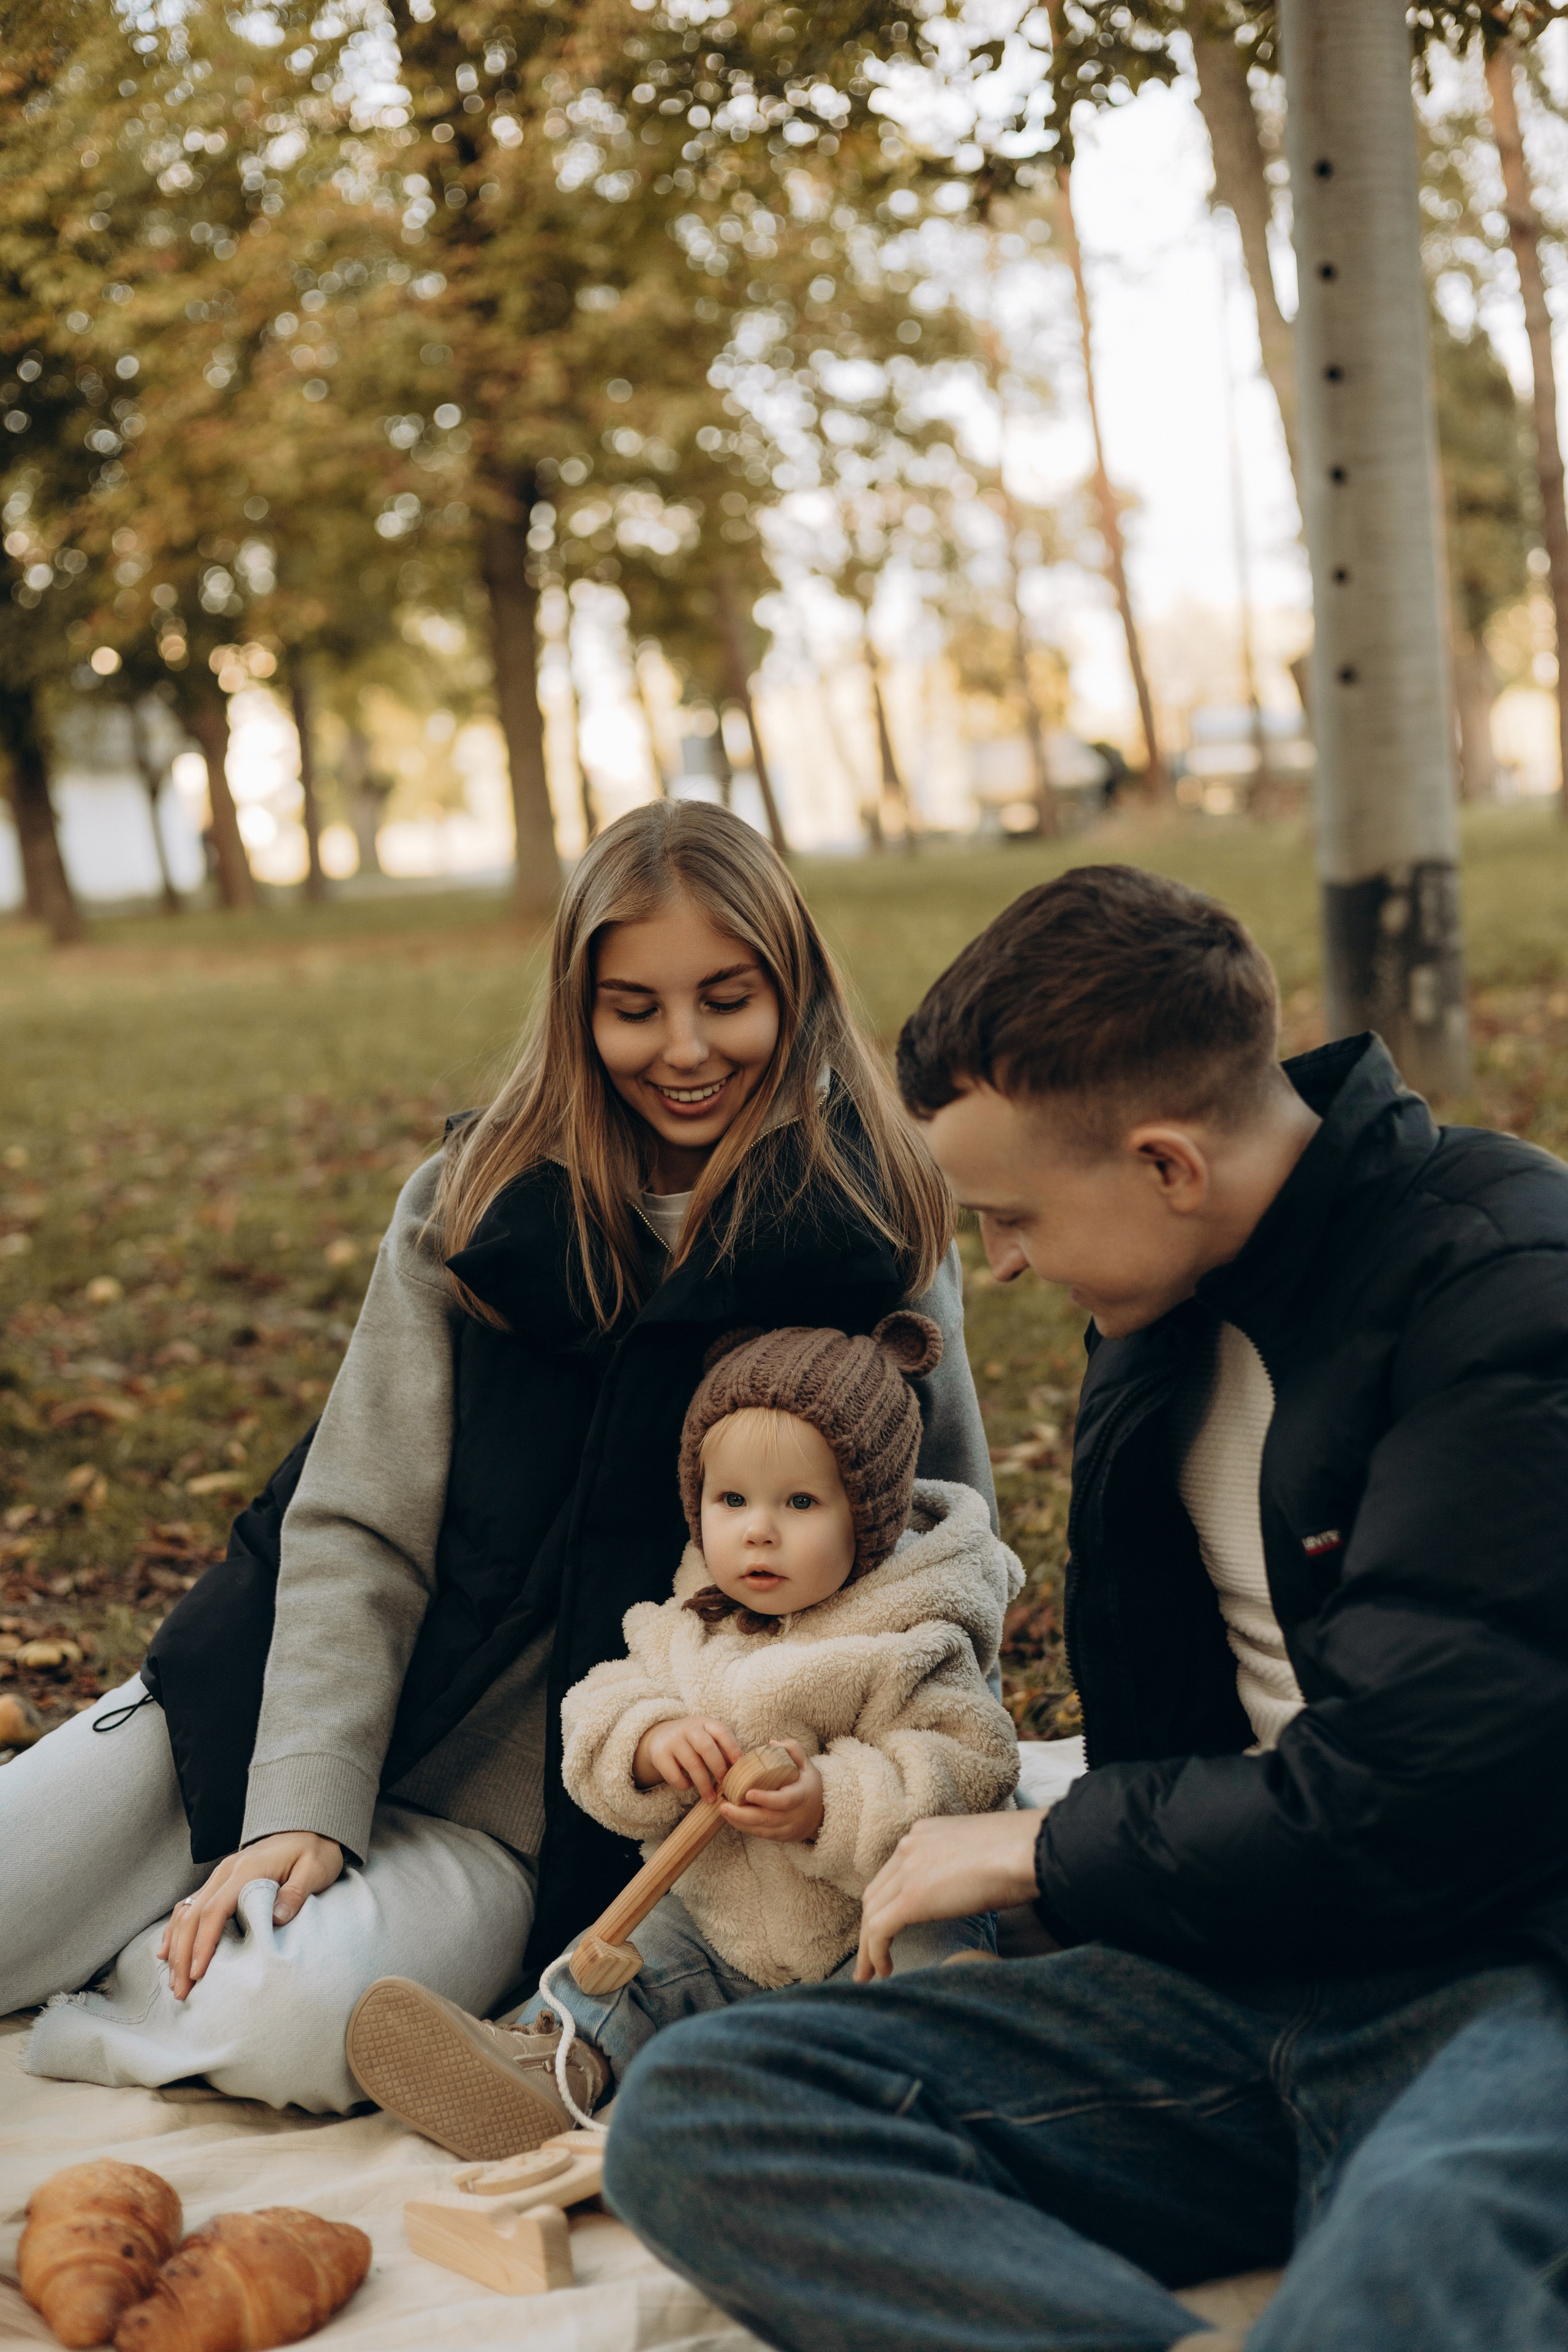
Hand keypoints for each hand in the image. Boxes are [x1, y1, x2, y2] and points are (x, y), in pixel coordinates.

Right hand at [157, 1831, 343, 1999]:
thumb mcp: (315, 1869)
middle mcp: (226, 1871)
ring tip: (174, 1982)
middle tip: (180, 1991)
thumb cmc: (314, 1852)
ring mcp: (220, 1874)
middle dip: (182, 1956)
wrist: (309, 1827)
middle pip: (192, 1915)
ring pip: (186, 1912)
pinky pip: (190, 1905)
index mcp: (247, 1870)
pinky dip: (176, 1930)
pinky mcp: (220, 1880)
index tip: (197, 1974)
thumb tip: (275, 1919)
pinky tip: (168, 1952)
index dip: (202, 1944)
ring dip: (176, 1947)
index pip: (214, 1910)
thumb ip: (296, 1893)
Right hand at [633, 1715, 741, 1801]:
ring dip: (704, 1784)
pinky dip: (684, 1785)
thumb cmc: (693, 1742)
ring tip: (710, 1798)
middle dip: (719, 1768)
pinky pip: (674, 1775)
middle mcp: (688, 1728)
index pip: (721, 1731)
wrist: (660, 1736)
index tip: (740, 1765)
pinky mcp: (659, 1755)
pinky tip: (689, 1786)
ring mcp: (673, 1740)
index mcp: (704, 1722)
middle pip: (707, 1748)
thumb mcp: (706, 1737)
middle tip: (725, 1785)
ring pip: (692, 1764)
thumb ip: (722, 1750)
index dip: (733, 1748)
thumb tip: (741, 1772)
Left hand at [720, 1739, 823, 1843]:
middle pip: (767, 1819)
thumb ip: (792, 1749)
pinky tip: (732, 1818)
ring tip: (723, 1810)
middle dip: (742, 1815)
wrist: (821, 1813)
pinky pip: (760, 1834)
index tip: (748, 1792)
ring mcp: (788, 1829)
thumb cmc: (809, 1784)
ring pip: (761, 1829)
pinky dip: (745, 1827)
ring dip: (740, 1822)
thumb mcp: (807, 1764)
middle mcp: (795, 1815)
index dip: (766, 1798)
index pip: (784, 1801)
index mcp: (801, 1795)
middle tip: (723, 1805)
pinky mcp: (780, 1836)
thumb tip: (771, 1742)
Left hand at [854, 1809, 1044, 1981]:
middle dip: (870, 1928)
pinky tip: (885, 1972)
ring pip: (872, 1913)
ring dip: (868, 1948)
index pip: (894, 1874)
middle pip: (876, 1894)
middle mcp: (909, 1846)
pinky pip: (880, 1929)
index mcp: (925, 1834)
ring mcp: (908, 1869)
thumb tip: (967, 1892)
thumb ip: (962, 1868)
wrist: (1030, 1848)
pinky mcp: (912, 1897)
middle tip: (870, 1960)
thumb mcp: (981, 1853)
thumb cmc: (1023, 1852)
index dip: (887, 1905)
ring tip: (871, 1975)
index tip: (888, 1931)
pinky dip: (876, 1953)